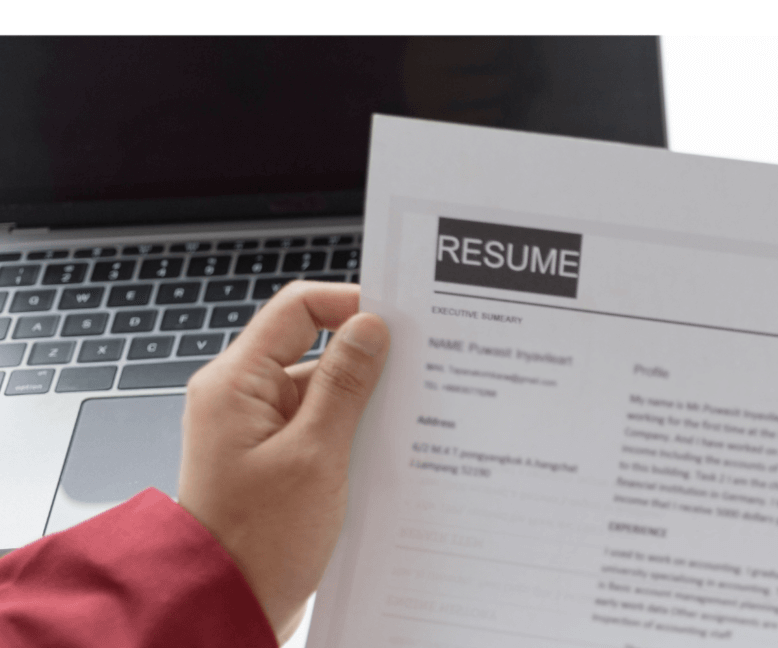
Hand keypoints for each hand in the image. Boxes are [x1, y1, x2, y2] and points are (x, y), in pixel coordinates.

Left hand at [177, 282, 390, 640]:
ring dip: (362, 406)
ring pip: (323, 391)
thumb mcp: (315, 456)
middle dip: (366, 362)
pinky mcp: (273, 459)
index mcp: (235, 383)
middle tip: (417, 376)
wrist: (228, 605)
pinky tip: (382, 455)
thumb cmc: (258, 541)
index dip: (350, 305)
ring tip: (401, 429)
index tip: (400, 321)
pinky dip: (352, 435)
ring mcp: (256, 429)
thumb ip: (345, 385)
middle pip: (314, 348)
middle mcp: (240, 398)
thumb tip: (371, 327)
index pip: (297, 308)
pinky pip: (319, 426)